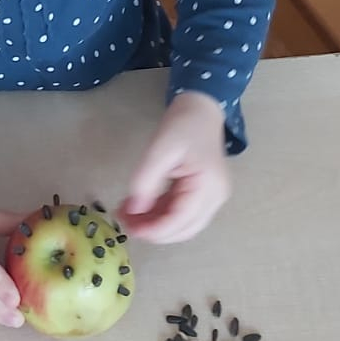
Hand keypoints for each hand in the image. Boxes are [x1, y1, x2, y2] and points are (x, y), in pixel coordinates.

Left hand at [118, 91, 231, 242]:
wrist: (201, 109)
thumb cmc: (183, 125)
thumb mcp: (159, 150)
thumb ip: (145, 182)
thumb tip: (134, 211)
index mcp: (208, 187)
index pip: (181, 221)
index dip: (154, 230)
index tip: (128, 228)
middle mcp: (215, 198)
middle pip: (184, 229)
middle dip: (153, 231)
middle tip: (124, 221)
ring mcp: (212, 197)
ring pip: (182, 224)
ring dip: (155, 224)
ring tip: (127, 213)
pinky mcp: (204, 194)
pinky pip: (181, 212)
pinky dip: (160, 213)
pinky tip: (139, 207)